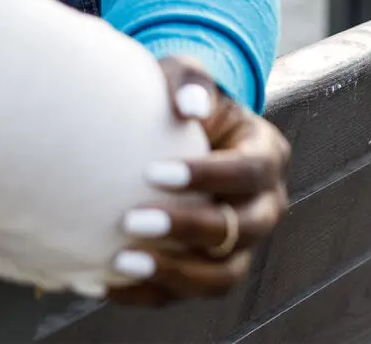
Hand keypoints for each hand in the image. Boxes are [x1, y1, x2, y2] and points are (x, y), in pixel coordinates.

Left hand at [106, 56, 291, 307]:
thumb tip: (189, 105)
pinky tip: (103, 283)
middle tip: (133, 221)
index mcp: (266, 155)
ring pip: (222, 276)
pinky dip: (148, 293)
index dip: (207, 176)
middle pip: (241, 230)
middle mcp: (264, 206)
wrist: (175, 132)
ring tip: (122, 263)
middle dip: (188, 228)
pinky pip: (188, 293)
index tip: (153, 172)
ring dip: (173, 274)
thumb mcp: (187, 76)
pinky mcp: (212, 270)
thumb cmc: (181, 100)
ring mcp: (242, 245)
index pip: (248, 172)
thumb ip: (190, 81)